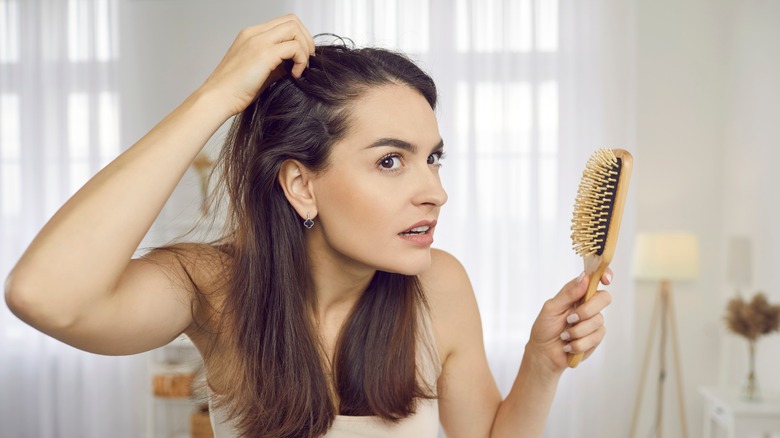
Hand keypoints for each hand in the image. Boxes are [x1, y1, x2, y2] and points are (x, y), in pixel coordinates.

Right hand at [198, 14, 315, 115]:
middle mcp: (255, 33)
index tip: (302, 56)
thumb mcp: (258, 71)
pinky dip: (301, 61)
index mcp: (251, 35)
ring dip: (304, 49)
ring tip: (300, 68)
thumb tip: (294, 64)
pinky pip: (294, 47)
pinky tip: (294, 75)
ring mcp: (259, 41)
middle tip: (306, 60)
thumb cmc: (234, 90)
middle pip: (292, 21)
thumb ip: (276, 64)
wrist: (217, 98)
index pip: (283, 23)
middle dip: (306, 39)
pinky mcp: (264, 54)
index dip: (298, 37)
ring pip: (294, 29)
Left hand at [526, 269, 612, 373]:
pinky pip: (595, 337)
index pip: (595, 278)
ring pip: (598, 320)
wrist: (545, 353)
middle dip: (587, 310)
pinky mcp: (596, 337)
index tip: (605, 280)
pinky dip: (578, 343)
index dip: (604, 274)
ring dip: (577, 331)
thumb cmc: (545, 328)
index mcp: (577, 293)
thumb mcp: (551, 308)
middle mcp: (588, 304)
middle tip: (570, 319)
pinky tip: (568, 345)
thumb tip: (584, 278)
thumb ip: (568, 294)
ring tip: (564, 336)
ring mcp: (593, 321)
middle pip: (604, 298)